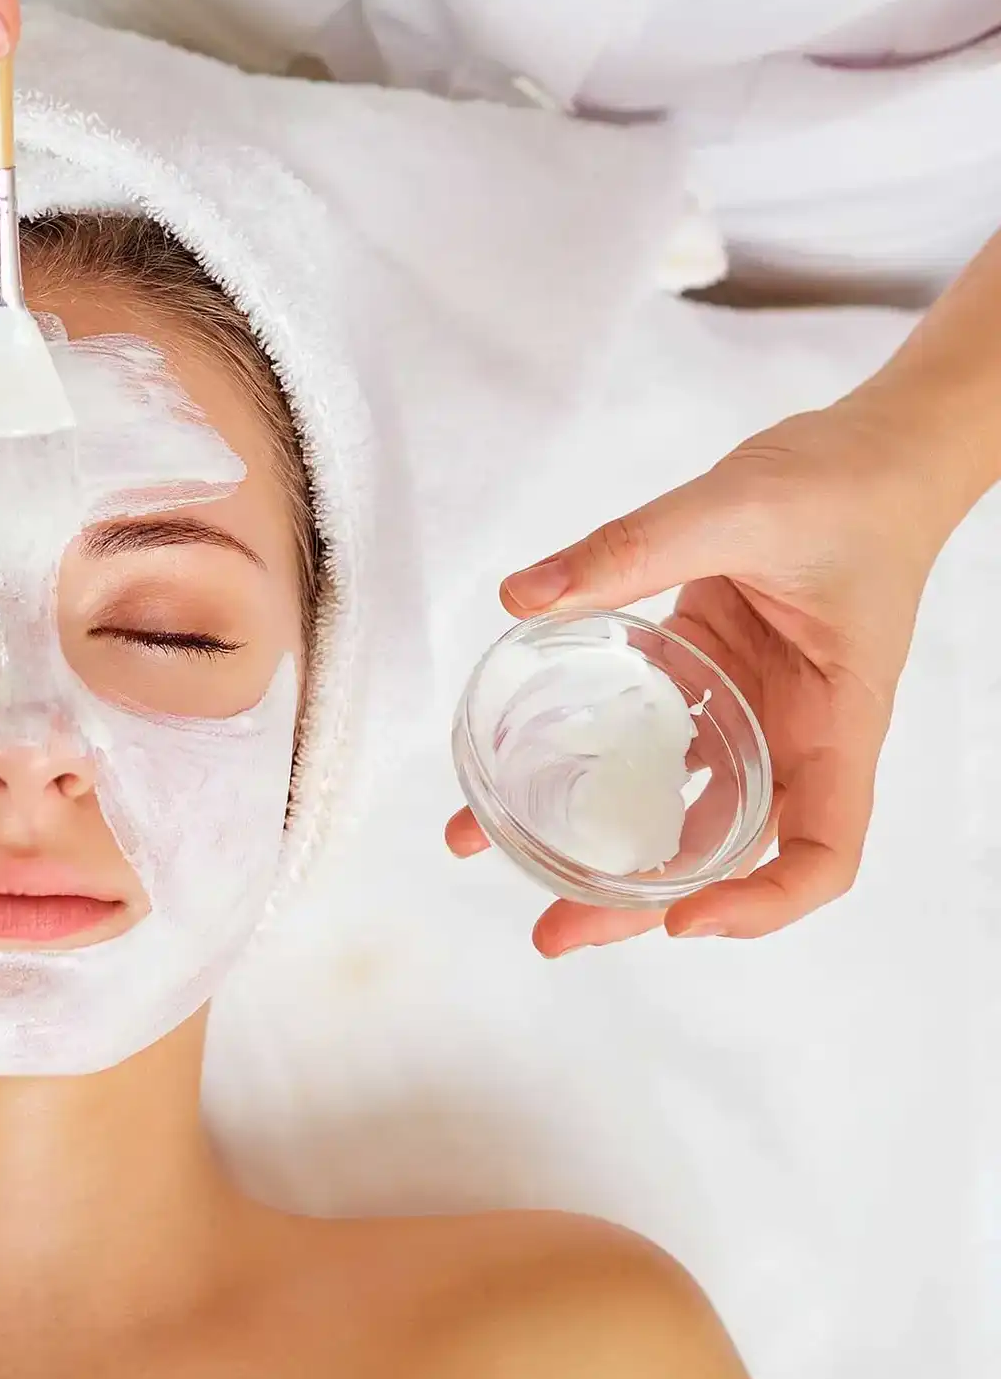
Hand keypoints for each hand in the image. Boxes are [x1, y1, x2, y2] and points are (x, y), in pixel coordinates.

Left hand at [446, 393, 967, 954]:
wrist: (876, 446)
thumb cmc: (847, 482)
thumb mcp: (736, 507)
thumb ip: (629, 549)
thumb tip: (524, 595)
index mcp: (834, 720)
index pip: (824, 851)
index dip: (761, 903)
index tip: (683, 919)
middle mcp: (791, 733)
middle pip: (725, 853)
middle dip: (639, 903)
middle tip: (551, 933)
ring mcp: (746, 711)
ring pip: (674, 806)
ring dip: (597, 841)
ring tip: (501, 857)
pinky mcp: (705, 678)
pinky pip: (646, 740)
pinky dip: (587, 761)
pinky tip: (516, 768)